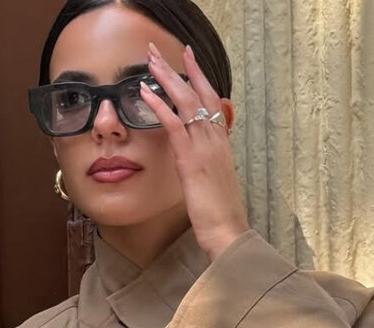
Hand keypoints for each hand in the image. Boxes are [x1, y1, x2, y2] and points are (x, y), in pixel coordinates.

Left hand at [139, 42, 250, 260]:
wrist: (227, 230)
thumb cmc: (221, 214)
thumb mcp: (216, 183)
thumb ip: (208, 165)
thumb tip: (199, 160)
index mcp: (222, 143)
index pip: (211, 101)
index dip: (199, 79)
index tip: (187, 60)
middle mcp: (215, 138)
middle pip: (198, 93)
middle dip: (181, 68)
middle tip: (160, 51)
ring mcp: (204, 146)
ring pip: (185, 101)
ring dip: (166, 78)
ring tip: (149, 60)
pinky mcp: (190, 158)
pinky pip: (173, 124)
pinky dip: (158, 105)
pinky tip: (145, 92)